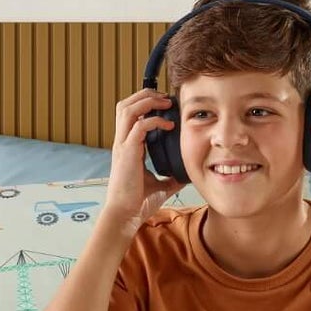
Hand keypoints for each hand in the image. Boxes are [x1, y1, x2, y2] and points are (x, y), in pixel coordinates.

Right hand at [103, 89, 183, 230]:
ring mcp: (122, 145)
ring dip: (147, 101)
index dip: (145, 104)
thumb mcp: (161, 186)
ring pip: (127, 109)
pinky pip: (139, 126)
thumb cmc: (138, 203)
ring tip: (165, 103)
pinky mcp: (127, 152)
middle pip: (125, 105)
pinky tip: (168, 125)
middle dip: (145, 95)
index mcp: (127, 146)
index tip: (165, 104)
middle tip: (165, 97)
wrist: (125, 215)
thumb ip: (172, 177)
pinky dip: (154, 120)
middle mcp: (122, 142)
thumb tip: (189, 175)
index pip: (130, 114)